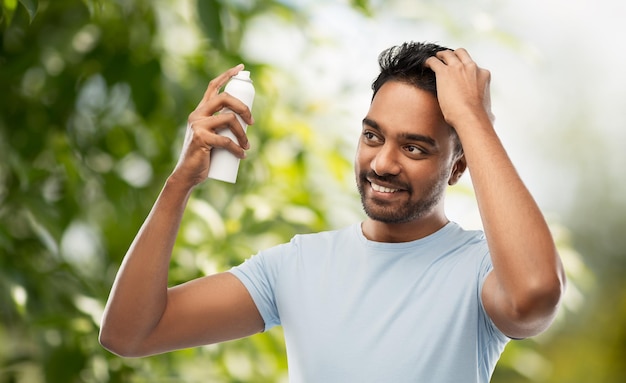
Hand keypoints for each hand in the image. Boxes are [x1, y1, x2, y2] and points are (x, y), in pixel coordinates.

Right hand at [170, 64, 254, 187]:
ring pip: (229, 119)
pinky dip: (237, 149)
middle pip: (225, 98)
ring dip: (243, 134)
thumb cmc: (204, 156)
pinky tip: (242, 155)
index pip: (213, 86)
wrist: (188, 174)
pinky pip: (226, 140)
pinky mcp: (201, 139)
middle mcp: (197, 114)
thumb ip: (223, 127)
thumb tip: (246, 123)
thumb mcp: (214, 136)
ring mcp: (198, 125)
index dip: (227, 75)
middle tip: (252, 122)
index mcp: (201, 111)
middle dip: (243, 107)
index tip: (241, 68)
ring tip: (247, 146)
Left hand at [424, 49, 494, 128]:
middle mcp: (471, 67)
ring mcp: (457, 68)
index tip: (459, 71)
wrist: (470, 116)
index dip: (465, 67)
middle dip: (453, 55)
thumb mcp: (487, 106)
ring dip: (441, 55)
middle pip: (461, 53)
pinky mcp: (444, 72)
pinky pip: (434, 62)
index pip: (473, 65)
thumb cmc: (478, 115)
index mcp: (483, 74)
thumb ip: (487, 106)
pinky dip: (429, 62)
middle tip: (446, 59)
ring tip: (436, 59)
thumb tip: (491, 117)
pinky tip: (425, 65)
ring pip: (447, 54)